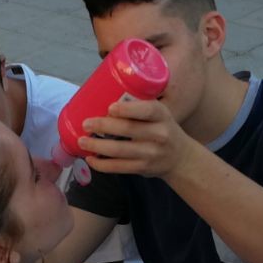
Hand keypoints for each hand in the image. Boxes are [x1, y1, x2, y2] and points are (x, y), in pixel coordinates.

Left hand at [78, 100, 192, 178]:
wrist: (180, 158)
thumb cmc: (162, 129)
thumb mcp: (159, 113)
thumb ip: (139, 106)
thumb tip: (102, 94)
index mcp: (162, 115)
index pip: (148, 110)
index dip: (128, 109)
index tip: (110, 107)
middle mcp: (159, 134)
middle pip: (129, 129)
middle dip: (104, 126)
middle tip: (86, 123)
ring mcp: (151, 153)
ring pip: (121, 150)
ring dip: (98, 146)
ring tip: (82, 141)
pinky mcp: (143, 168)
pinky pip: (119, 167)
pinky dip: (103, 164)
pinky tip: (91, 159)